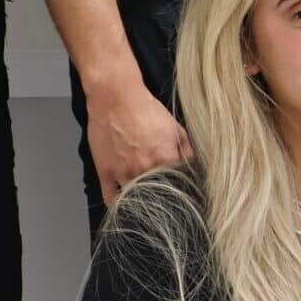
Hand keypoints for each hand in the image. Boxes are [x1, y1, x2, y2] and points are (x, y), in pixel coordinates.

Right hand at [85, 77, 193, 203]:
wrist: (116, 97)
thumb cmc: (145, 108)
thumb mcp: (174, 126)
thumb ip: (186, 149)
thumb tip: (195, 167)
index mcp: (165, 159)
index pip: (178, 187)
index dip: (179, 191)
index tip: (180, 194)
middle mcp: (144, 170)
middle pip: (156, 197)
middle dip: (161, 199)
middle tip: (163, 200)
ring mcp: (123, 173)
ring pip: (134, 199)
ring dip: (140, 201)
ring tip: (145, 202)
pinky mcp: (105, 173)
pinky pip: (111, 198)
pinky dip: (118, 204)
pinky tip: (124, 204)